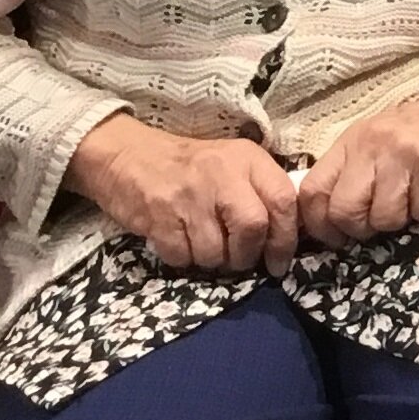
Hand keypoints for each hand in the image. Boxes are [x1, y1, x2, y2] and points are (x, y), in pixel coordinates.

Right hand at [69, 116, 298, 272]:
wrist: (130, 157)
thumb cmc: (192, 167)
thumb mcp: (234, 165)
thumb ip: (262, 193)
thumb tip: (288, 236)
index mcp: (247, 159)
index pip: (283, 200)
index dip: (285, 239)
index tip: (278, 262)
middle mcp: (222, 174)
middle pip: (252, 228)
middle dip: (247, 255)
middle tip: (238, 259)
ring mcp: (189, 195)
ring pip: (215, 251)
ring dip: (212, 261)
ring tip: (204, 244)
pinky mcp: (159, 216)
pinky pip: (182, 257)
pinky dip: (184, 259)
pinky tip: (180, 240)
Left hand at [297, 70, 418, 246]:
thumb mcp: (378, 141)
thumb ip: (353, 172)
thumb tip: (331, 220)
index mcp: (352, 142)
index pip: (312, 190)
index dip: (319, 224)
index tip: (338, 236)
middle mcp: (372, 146)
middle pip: (344, 210)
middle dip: (361, 229)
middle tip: (380, 223)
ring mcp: (403, 154)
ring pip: (384, 217)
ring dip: (401, 220)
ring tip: (413, 200)